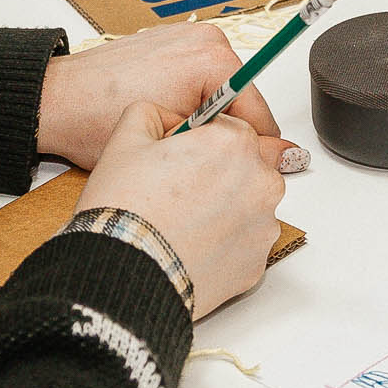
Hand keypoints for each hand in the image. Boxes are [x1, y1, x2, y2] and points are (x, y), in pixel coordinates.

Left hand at [38, 21, 293, 170]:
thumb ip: (234, 148)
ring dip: (204, 120)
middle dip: (222, 134)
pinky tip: (162, 119)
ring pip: (220, 93)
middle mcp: (206, 39)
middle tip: (192, 158)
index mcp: (212, 59)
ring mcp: (188, 36)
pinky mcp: (171, 42)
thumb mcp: (174, 143)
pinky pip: (199, 79)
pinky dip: (188, 102)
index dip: (251, 153)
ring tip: (172, 139)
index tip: (246, 174)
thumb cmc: (95, 119)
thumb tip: (285, 154)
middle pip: (241, 102)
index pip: (258, 115)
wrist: (55, 101)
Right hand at [82, 101, 292, 314]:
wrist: (124, 274)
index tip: (179, 158)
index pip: (229, 127)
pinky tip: (191, 244)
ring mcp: (263, 226)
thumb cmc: (126, 210)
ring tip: (181, 221)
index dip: (199, 141)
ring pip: (248, 204)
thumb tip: (167, 118)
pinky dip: (224, 242)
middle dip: (218, 172)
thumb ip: (153, 113)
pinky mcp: (258, 263)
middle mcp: (261, 181)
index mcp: (234, 143)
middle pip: (246, 164)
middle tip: (176, 190)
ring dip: (225, 208)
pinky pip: (244, 242)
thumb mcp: (125, 138)